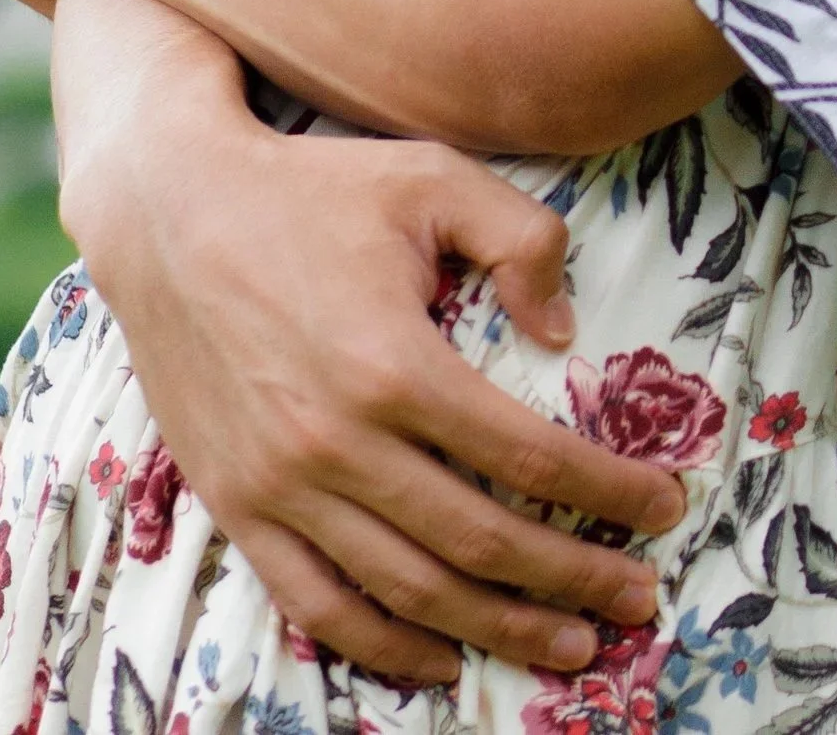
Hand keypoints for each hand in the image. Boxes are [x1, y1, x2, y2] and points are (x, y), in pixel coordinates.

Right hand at [57, 0, 684, 686]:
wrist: (171, 210)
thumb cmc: (315, 188)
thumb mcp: (434, 177)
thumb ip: (521, 238)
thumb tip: (568, 332)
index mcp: (395, 363)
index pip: (527, 456)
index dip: (607, 491)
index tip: (665, 509)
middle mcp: (337, 442)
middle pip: (480, 543)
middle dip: (574, 579)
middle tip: (640, 601)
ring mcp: (281, 486)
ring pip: (408, 591)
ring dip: (497, 628)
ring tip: (571, 645)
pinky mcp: (237, 506)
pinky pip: (317, 606)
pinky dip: (384, 647)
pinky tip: (443, 659)